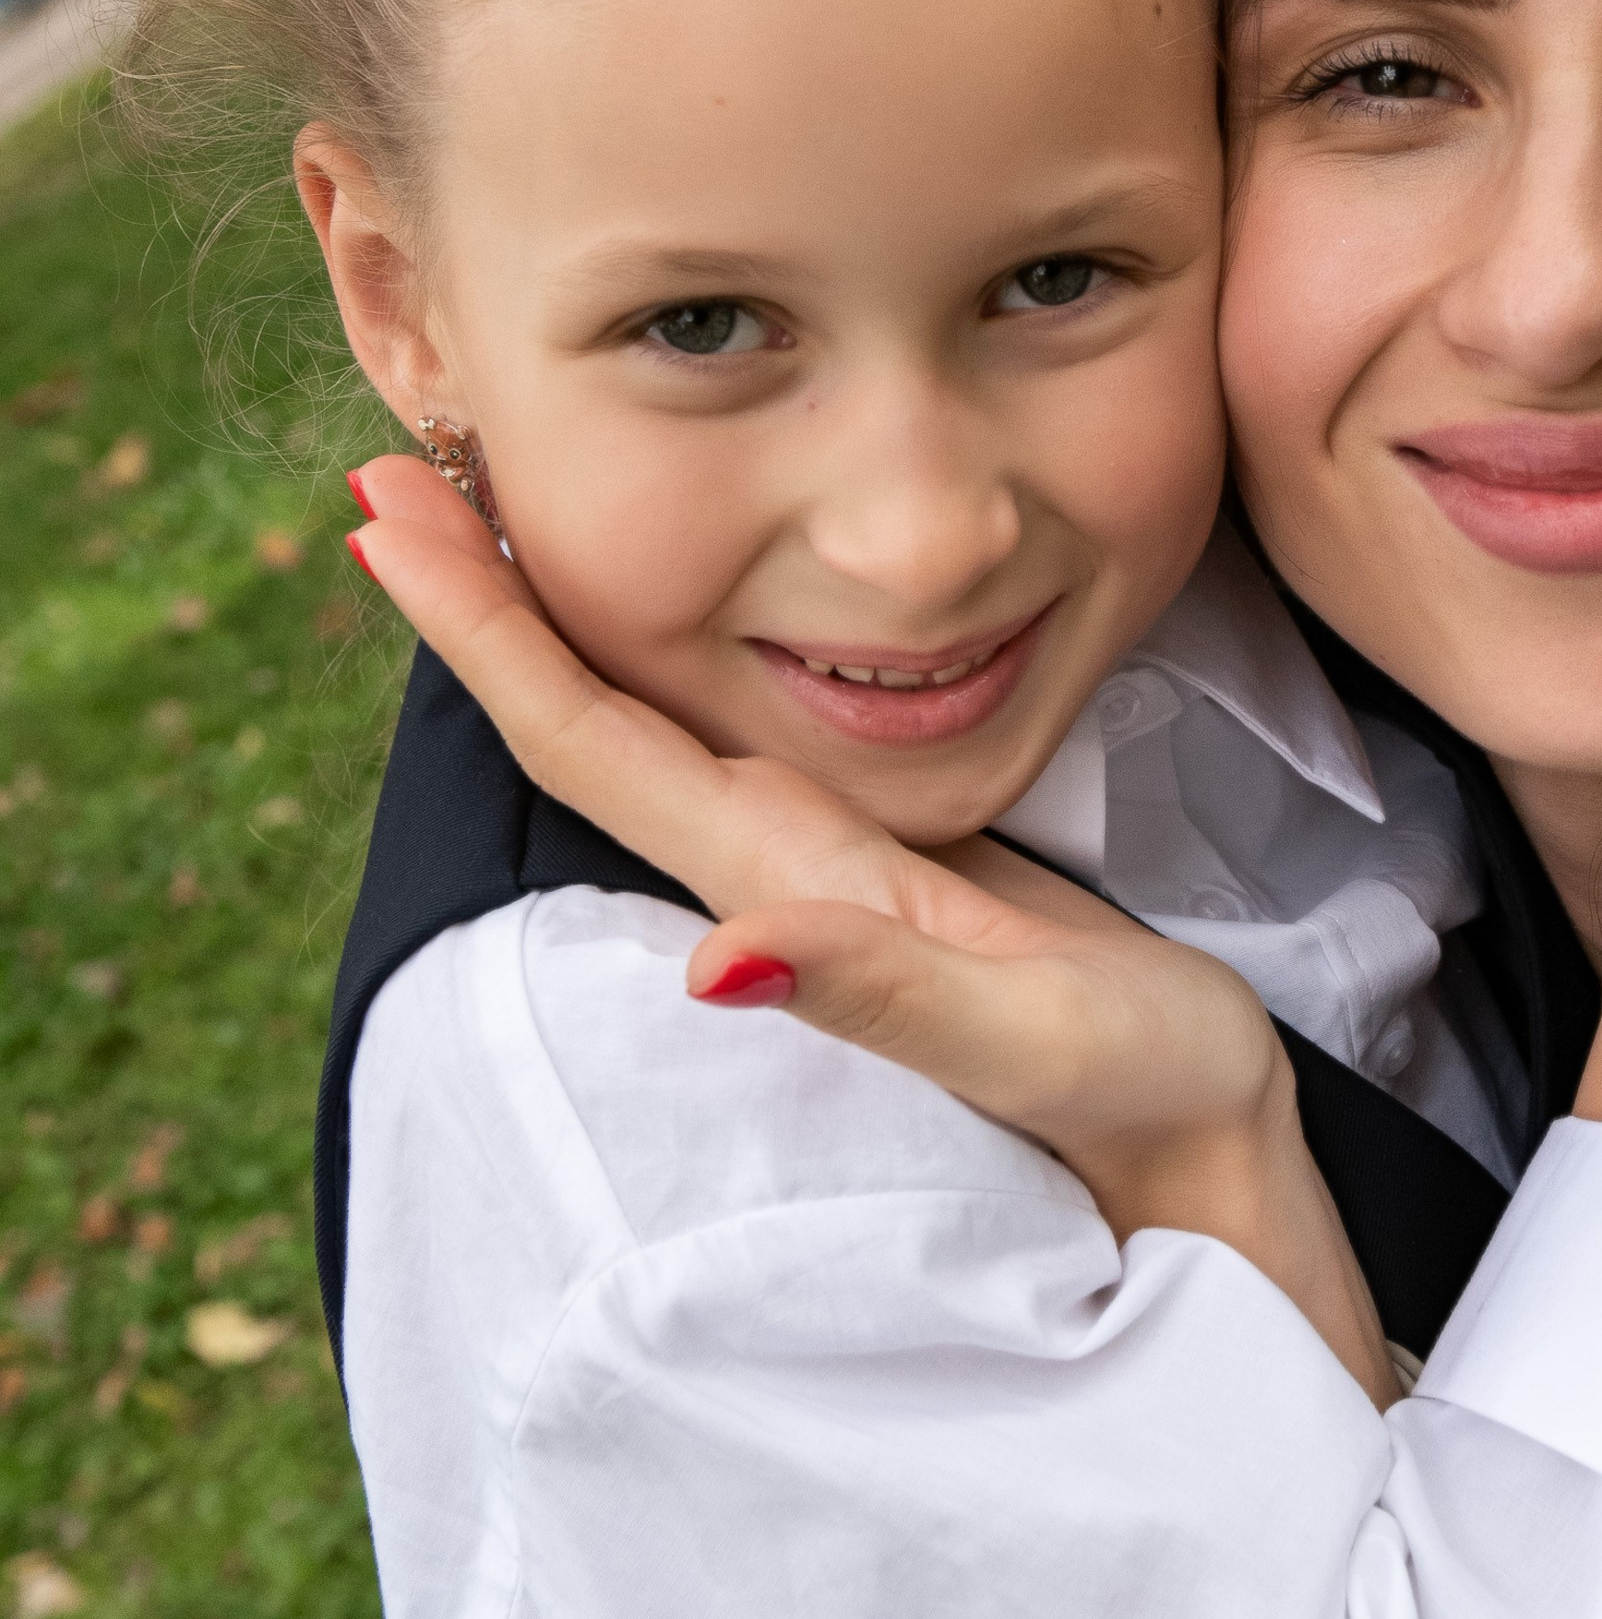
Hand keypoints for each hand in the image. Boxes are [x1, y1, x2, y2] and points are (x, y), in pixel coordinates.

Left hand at [347, 462, 1395, 1401]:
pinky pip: (728, 731)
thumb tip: (715, 965)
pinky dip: (668, 651)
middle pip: (585, 720)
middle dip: (483, 600)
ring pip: (648, 722)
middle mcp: (772, 867)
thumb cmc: (1137, 1092)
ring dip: (556, 619)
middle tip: (391, 470)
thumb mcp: (1024, 1036)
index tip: (388, 523)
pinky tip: (662, 605)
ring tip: (481, 506)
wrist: (1196, 1148)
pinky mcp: (872, 854)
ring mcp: (815, 863)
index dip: (484, 636)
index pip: (589, 743)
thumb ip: (883, 998)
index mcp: (786, 882)